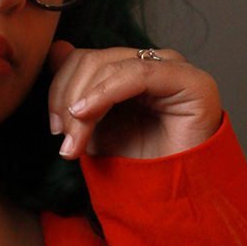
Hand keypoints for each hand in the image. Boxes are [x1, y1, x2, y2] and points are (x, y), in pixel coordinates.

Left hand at [47, 41, 222, 159]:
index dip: (60, 88)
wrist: (168, 197)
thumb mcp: (93, 124)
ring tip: (75, 141)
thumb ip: (76, 88)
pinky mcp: (191, 80)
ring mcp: (174, 68)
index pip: (86, 59)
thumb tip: (56, 49)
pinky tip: (86, 114)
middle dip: (68, 101)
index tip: (54, 128)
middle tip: (63, 138)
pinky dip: (105, 93)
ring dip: (84, 106)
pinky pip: (139, 74)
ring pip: (110, 67)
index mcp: (131, 69)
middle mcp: (154, 64)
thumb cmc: (136, 163)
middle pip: (94, 61)